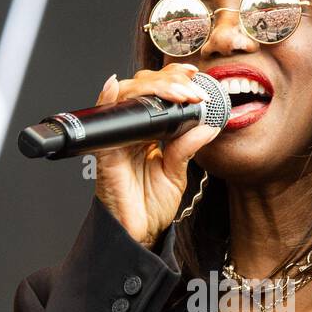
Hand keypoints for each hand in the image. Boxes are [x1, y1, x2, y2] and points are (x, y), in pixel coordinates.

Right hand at [89, 63, 221, 248]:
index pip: (157, 95)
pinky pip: (103, 124)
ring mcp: (117, 140)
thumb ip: (187, 147)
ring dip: (152, 89)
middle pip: (141, 89)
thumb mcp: (177, 172)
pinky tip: (116, 88)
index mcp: (147, 134)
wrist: (140, 235)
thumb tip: (208, 123)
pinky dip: (107, 101)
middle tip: (192, 88)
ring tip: (179, 93)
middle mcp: (131, 132)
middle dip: (167, 80)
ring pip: (126, 98)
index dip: (172, 80)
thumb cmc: (152, 207)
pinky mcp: (105, 153)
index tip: (195, 77)